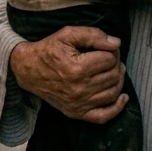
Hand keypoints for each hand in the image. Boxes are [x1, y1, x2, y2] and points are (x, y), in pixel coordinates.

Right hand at [10, 26, 127, 123]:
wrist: (28, 70)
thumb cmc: (49, 49)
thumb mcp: (67, 34)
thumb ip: (93, 35)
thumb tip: (116, 44)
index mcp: (77, 68)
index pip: (110, 59)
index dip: (110, 50)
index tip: (102, 47)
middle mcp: (79, 89)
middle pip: (113, 75)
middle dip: (115, 63)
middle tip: (107, 57)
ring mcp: (78, 104)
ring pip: (113, 93)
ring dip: (117, 80)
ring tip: (111, 70)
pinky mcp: (76, 113)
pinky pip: (104, 116)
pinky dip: (117, 108)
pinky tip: (123, 96)